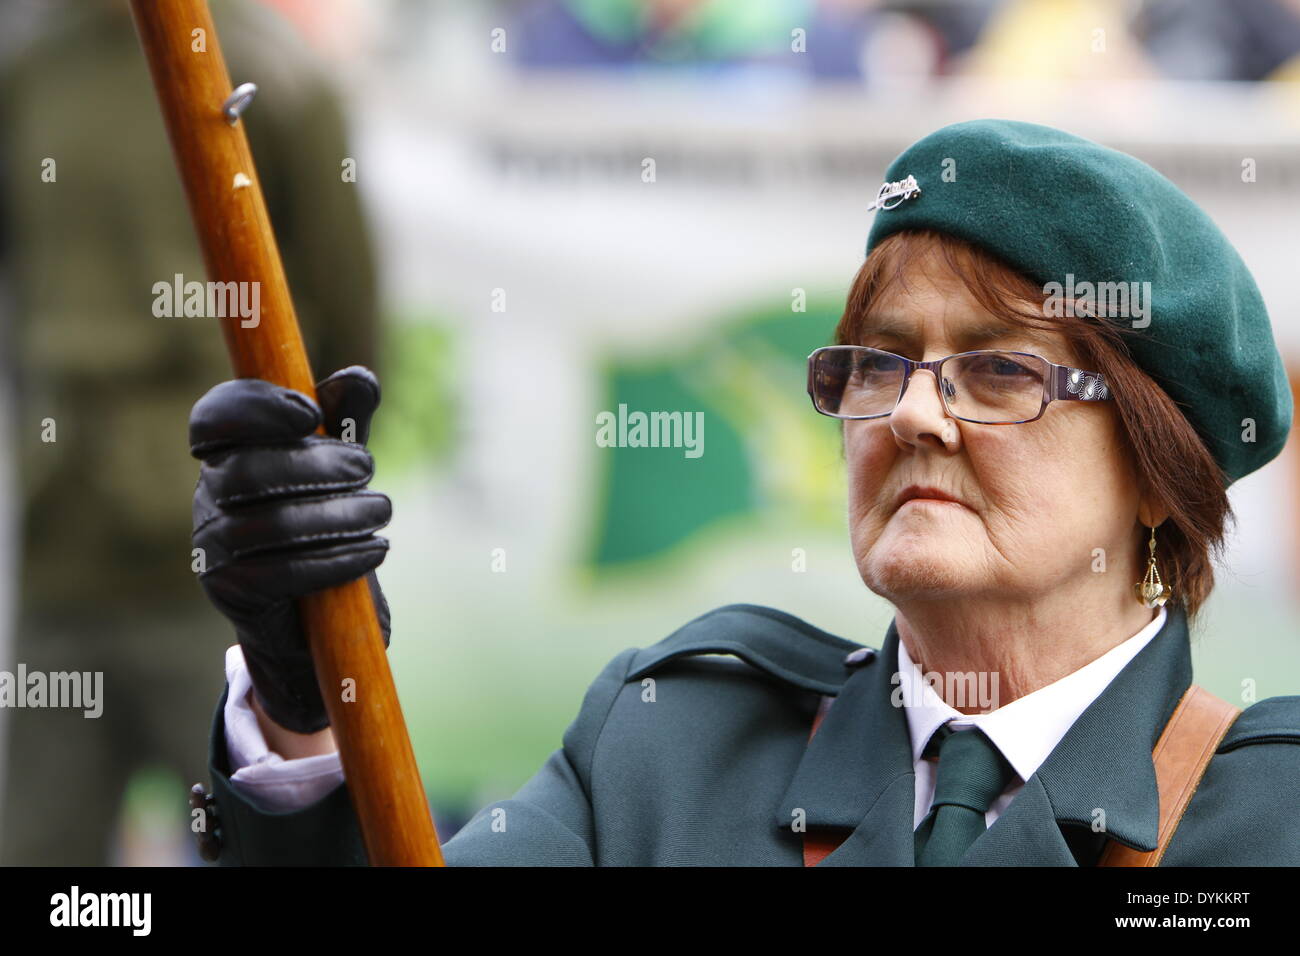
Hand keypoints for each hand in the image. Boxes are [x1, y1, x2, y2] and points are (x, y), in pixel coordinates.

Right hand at [190, 366, 391, 733]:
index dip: (256, 408)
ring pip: (271, 524)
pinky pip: (284, 573)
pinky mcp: (232, 591)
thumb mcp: (340, 468)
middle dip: (318, 464)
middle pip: (248, 470)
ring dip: (339, 514)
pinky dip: (339, 559)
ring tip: (382, 510)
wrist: (313, 620)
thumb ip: (346, 422)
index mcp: (228, 454)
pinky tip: (375, 550)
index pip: (214, 418)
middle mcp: (210, 496)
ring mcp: (213, 546)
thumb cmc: (324, 525)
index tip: (310, 412)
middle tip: (368, 468)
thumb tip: (358, 378)